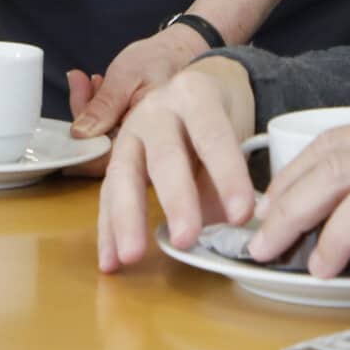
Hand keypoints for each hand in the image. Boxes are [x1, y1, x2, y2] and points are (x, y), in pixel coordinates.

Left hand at [69, 24, 213, 140]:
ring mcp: (144, 141)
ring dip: (90, 109)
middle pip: (104, 149)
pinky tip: (98, 85)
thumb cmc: (161, 59)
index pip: (110, 158)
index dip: (83, 150)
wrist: (182, 50)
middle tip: (80, 83)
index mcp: (151, 135)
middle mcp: (150, 146)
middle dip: (84, 116)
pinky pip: (111, 129)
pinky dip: (99, 108)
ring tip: (88, 80)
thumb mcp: (127, 76)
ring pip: (105, 138)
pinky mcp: (138, 132)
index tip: (67, 131)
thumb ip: (104, 105)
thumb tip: (80, 134)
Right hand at [96, 59, 258, 271]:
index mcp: (195, 95)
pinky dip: (107, 229)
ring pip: (124, 174)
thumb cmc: (220, 117)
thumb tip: (227, 228)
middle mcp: (158, 108)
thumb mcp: (234, 134)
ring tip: (131, 257)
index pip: (213, 137)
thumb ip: (225, 180)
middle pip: (165, 155)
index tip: (241, 215)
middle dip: (176, 200)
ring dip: (126, 219)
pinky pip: (107, 192)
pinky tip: (109, 260)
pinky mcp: (115, 155)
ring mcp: (130, 130)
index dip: (227, 176)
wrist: (197, 89)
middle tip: (186, 239)